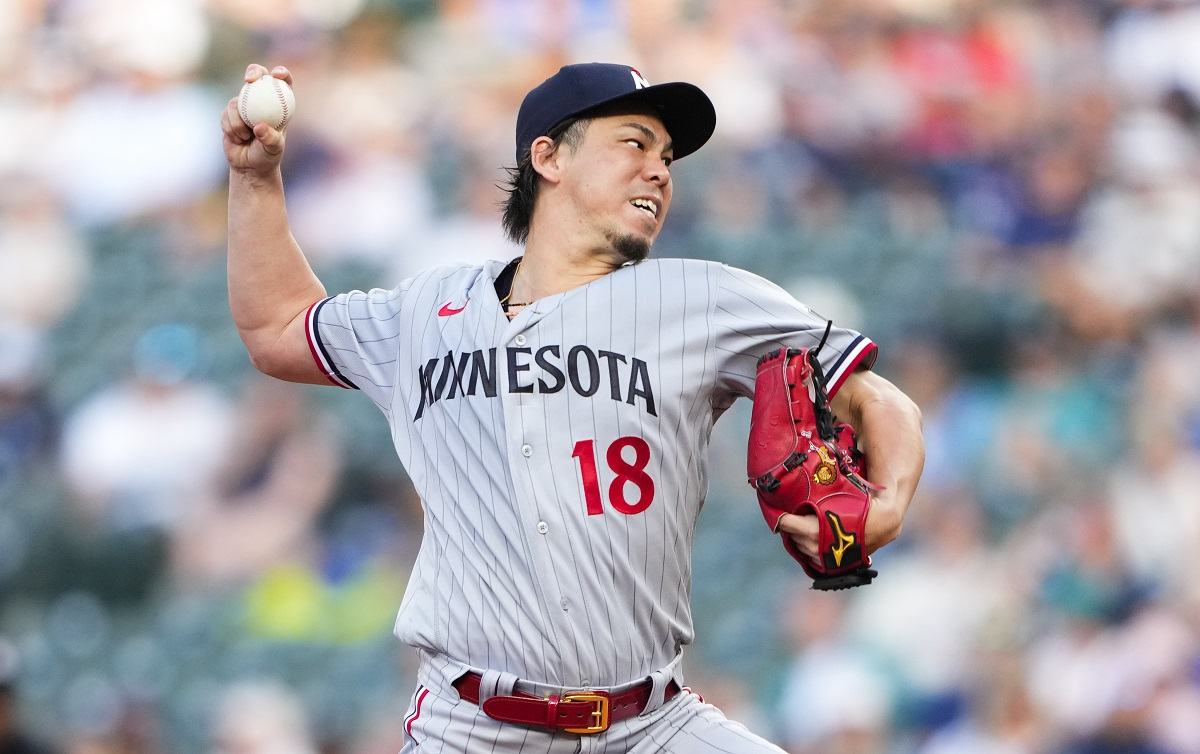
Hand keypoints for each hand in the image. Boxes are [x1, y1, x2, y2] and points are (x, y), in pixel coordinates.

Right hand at [221, 64, 292, 176]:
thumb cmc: (268, 156)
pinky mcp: (229, 113)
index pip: (283, 82)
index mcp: (279, 104)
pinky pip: (225, 114)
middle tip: (249, 80)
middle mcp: (262, 100)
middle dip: (254, 72)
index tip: (276, 75)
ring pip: (236, 102)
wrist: (250, 166)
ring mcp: (244, 105)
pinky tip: (237, 139)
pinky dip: (230, 128)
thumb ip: (270, 139)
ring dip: (238, 121)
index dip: (281, 73)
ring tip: (246, 137)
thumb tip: (259, 127)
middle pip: (258, 75)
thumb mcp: (274, 149)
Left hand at [777, 491, 900, 559]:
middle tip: (798, 512)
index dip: (782, 514)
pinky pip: (808, 556)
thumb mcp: (835, 496)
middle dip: (793, 523)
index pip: (784, 522)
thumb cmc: (858, 506)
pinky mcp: (828, 566)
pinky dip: (808, 546)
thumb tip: (797, 478)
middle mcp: (814, 547)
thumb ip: (815, 493)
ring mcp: (821, 558)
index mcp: (813, 530)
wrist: (882, 524)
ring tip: (809, 523)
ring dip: (800, 535)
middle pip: (791, 534)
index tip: (781, 508)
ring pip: (799, 545)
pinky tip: (816, 536)